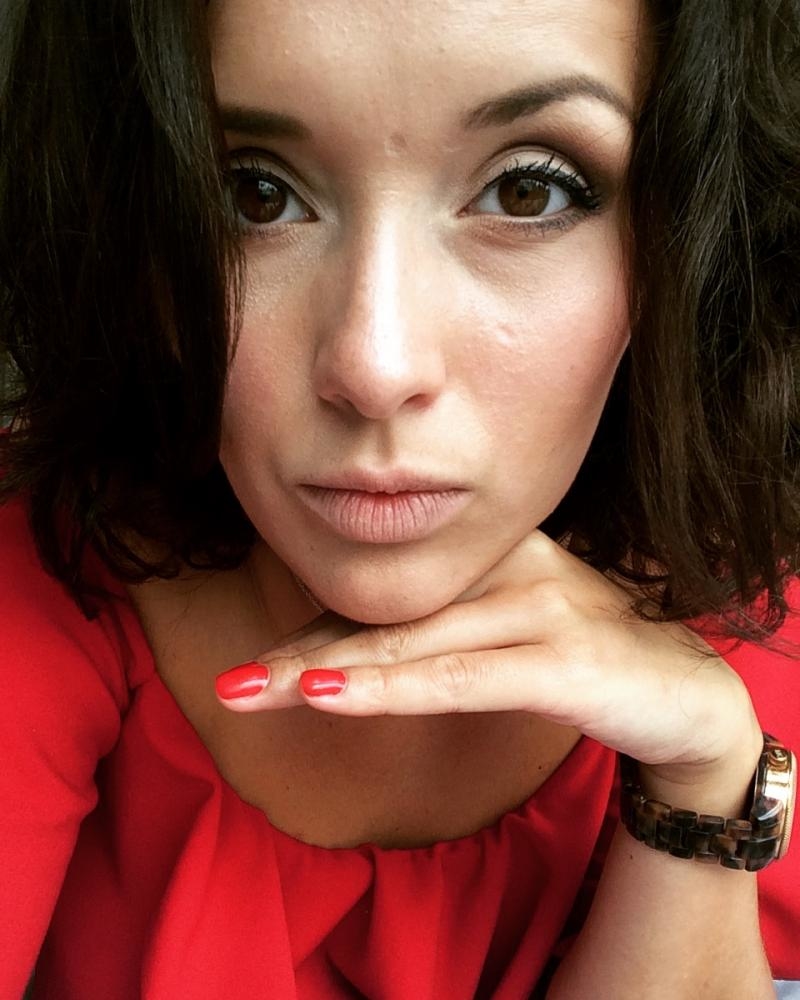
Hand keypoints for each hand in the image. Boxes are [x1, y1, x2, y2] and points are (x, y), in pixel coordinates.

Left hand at [216, 531, 761, 795]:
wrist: (690, 694)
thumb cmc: (590, 658)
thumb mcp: (511, 630)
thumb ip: (446, 627)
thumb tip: (359, 651)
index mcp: (493, 555)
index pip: (389, 596)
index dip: (320, 632)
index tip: (261, 668)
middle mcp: (512, 569)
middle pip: (387, 614)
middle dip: (303, 653)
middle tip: (233, 683)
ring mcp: (541, 610)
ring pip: (413, 641)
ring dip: (328, 669)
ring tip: (256, 691)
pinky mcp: (566, 660)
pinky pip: (463, 676)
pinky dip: (394, 688)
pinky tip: (333, 698)